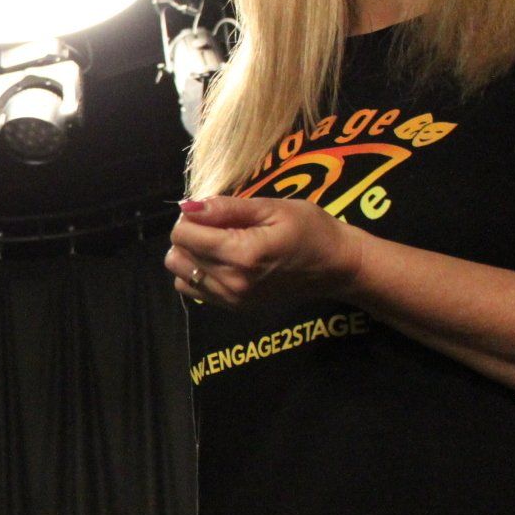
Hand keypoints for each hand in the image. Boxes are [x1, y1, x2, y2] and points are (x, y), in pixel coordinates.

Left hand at [165, 196, 368, 309]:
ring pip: (180, 274)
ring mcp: (232, 299)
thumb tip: (187, 206)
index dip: (190, 217)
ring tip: (217, 243)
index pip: (183, 235)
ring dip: (189, 256)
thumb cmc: (310, 229)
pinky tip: (220, 261)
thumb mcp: (273, 208)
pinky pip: (194, 290)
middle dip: (188, 235)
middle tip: (216, 225)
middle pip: (176, 255)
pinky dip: (198, 273)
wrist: (337, 267)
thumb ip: (227, 208)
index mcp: (241, 253)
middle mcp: (231, 281)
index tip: (212, 211)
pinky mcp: (234, 307)